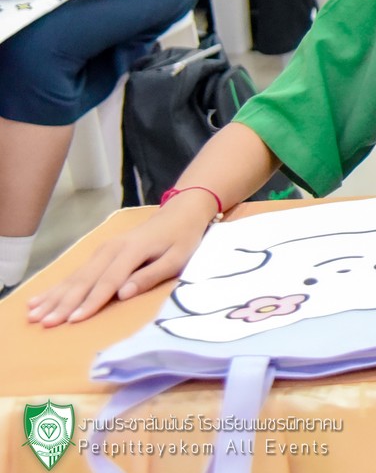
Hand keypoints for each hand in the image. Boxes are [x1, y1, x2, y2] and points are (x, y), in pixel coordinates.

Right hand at [25, 192, 216, 325]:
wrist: (180, 212)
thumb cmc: (182, 238)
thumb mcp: (177, 258)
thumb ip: (150, 276)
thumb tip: (123, 294)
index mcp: (132, 250)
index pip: (108, 281)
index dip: (91, 302)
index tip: (74, 320)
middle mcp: (112, 249)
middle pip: (85, 280)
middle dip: (64, 303)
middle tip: (45, 323)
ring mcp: (104, 249)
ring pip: (76, 276)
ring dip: (54, 296)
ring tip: (33, 314)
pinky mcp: (100, 252)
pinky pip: (76, 271)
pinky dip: (58, 286)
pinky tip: (40, 298)